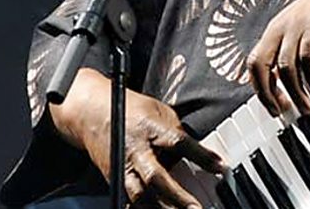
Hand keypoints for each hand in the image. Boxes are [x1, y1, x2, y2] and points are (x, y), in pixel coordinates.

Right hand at [49, 68, 225, 208]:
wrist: (90, 113)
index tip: (219, 167)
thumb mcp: (158, 110)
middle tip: (195, 208)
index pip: (177, 142)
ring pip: (139, 195)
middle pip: (155, 176)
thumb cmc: (128, 109)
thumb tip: (196, 152)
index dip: (200, 155)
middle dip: (176, 195)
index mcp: (149, 127)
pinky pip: (129, 200)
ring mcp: (122, 167)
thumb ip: (176, 131)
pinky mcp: (115, 180)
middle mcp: (135, 149)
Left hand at [245, 0, 309, 115]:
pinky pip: (307, 55)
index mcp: (273, 32)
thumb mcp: (301, 31)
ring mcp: (296, 25)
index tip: (274, 107)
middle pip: (260, 65)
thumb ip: (292, 52)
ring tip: (307, 107)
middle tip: (282, 111)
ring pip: (285, 66)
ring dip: (294, 91)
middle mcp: (279, 28)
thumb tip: (288, 85)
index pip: (254, 64)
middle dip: (268, 93)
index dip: (259, 88)